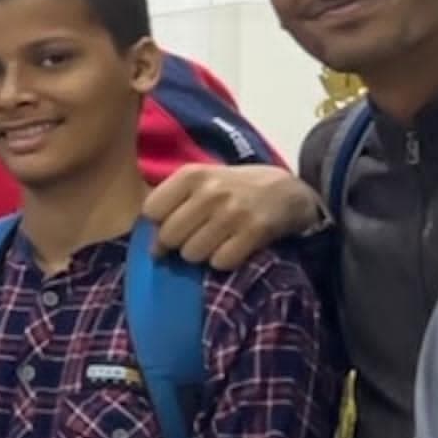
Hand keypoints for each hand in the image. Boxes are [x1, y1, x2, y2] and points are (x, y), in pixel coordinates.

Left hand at [147, 163, 327, 269]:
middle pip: (169, 237)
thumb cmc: (234, 188)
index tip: (173, 224)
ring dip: (201, 255)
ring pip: (192, 254)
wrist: (287, 191)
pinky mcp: (255, 231)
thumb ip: (172, 204)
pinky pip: (221, 262)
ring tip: (215, 242)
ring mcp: (233, 212)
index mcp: (192, 175)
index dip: (158, 223)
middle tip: (195, 237)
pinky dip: (224, 262)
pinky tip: (232, 248)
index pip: (151, 211)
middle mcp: (210, 191)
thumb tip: (152, 248)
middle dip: (178, 244)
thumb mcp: (202, 181)